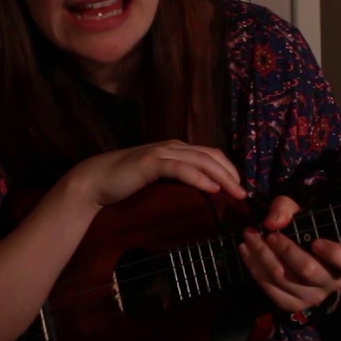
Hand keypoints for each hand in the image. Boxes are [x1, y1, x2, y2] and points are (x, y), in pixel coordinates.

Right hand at [63, 140, 247, 208]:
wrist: (96, 179)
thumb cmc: (126, 182)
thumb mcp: (158, 180)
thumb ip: (177, 180)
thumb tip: (200, 194)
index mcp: (176, 149)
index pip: (211, 155)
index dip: (228, 169)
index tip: (240, 187)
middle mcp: (173, 146)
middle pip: (211, 156)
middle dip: (231, 174)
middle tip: (244, 194)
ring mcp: (162, 152)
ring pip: (200, 161)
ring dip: (222, 176)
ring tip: (235, 192)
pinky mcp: (151, 163)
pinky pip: (181, 169)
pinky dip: (199, 177)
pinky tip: (211, 188)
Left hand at [239, 195, 340, 312]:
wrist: (298, 251)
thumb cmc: (307, 229)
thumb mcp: (300, 212)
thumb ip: (287, 209)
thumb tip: (272, 223)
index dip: (336, 254)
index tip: (317, 241)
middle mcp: (333, 283)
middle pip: (307, 270)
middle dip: (284, 250)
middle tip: (268, 234)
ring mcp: (312, 298)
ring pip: (283, 279)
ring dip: (261, 256)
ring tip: (249, 236)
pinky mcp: (292, 305)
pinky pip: (270, 289)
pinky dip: (254, 268)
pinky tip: (245, 251)